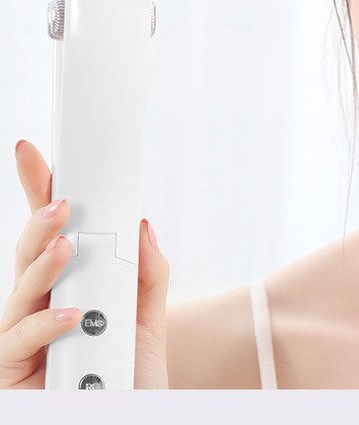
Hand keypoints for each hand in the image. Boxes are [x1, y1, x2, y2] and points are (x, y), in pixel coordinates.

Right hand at [0, 140, 169, 388]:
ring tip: (66, 246)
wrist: (129, 421)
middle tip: (61, 201)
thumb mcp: (149, 321)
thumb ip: (147, 274)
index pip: (53, 232)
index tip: (34, 155)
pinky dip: (47, 324)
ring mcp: (23, 337)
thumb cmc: (130, 381)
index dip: (40, 192)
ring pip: (21, 289)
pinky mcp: (13, 371)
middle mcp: (41, 306)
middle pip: (30, 251)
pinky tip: (70, 315)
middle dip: (40, 219)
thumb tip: (142, 227)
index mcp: (70, 285)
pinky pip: (19, 340)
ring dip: (43, 264)